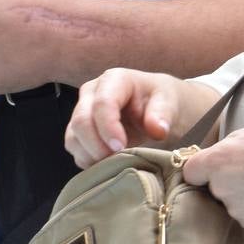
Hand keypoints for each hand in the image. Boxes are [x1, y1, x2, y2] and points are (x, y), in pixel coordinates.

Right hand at [65, 69, 192, 167]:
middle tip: (118, 159)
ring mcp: (83, 110)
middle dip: (97, 145)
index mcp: (115, 80)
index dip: (108, 128)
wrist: (160, 110)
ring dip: (91, 155)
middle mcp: (92, 92)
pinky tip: (106, 163)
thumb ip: (163, 114)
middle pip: (81, 121)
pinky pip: (74, 148)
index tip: (122, 147)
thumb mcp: (171, 102)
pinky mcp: (80, 129)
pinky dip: (87, 160)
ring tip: (114, 163)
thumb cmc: (164, 101)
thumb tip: (157, 129)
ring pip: (73, 136)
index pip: (102, 103)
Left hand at [179, 123, 243, 237]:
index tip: (210, 168)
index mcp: (218, 161)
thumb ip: (231, 145)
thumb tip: (220, 153)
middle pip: (214, 188)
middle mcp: (223, 189)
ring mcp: (239, 212)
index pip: (190, 171)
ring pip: (233, 204)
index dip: (200, 169)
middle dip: (227, 182)